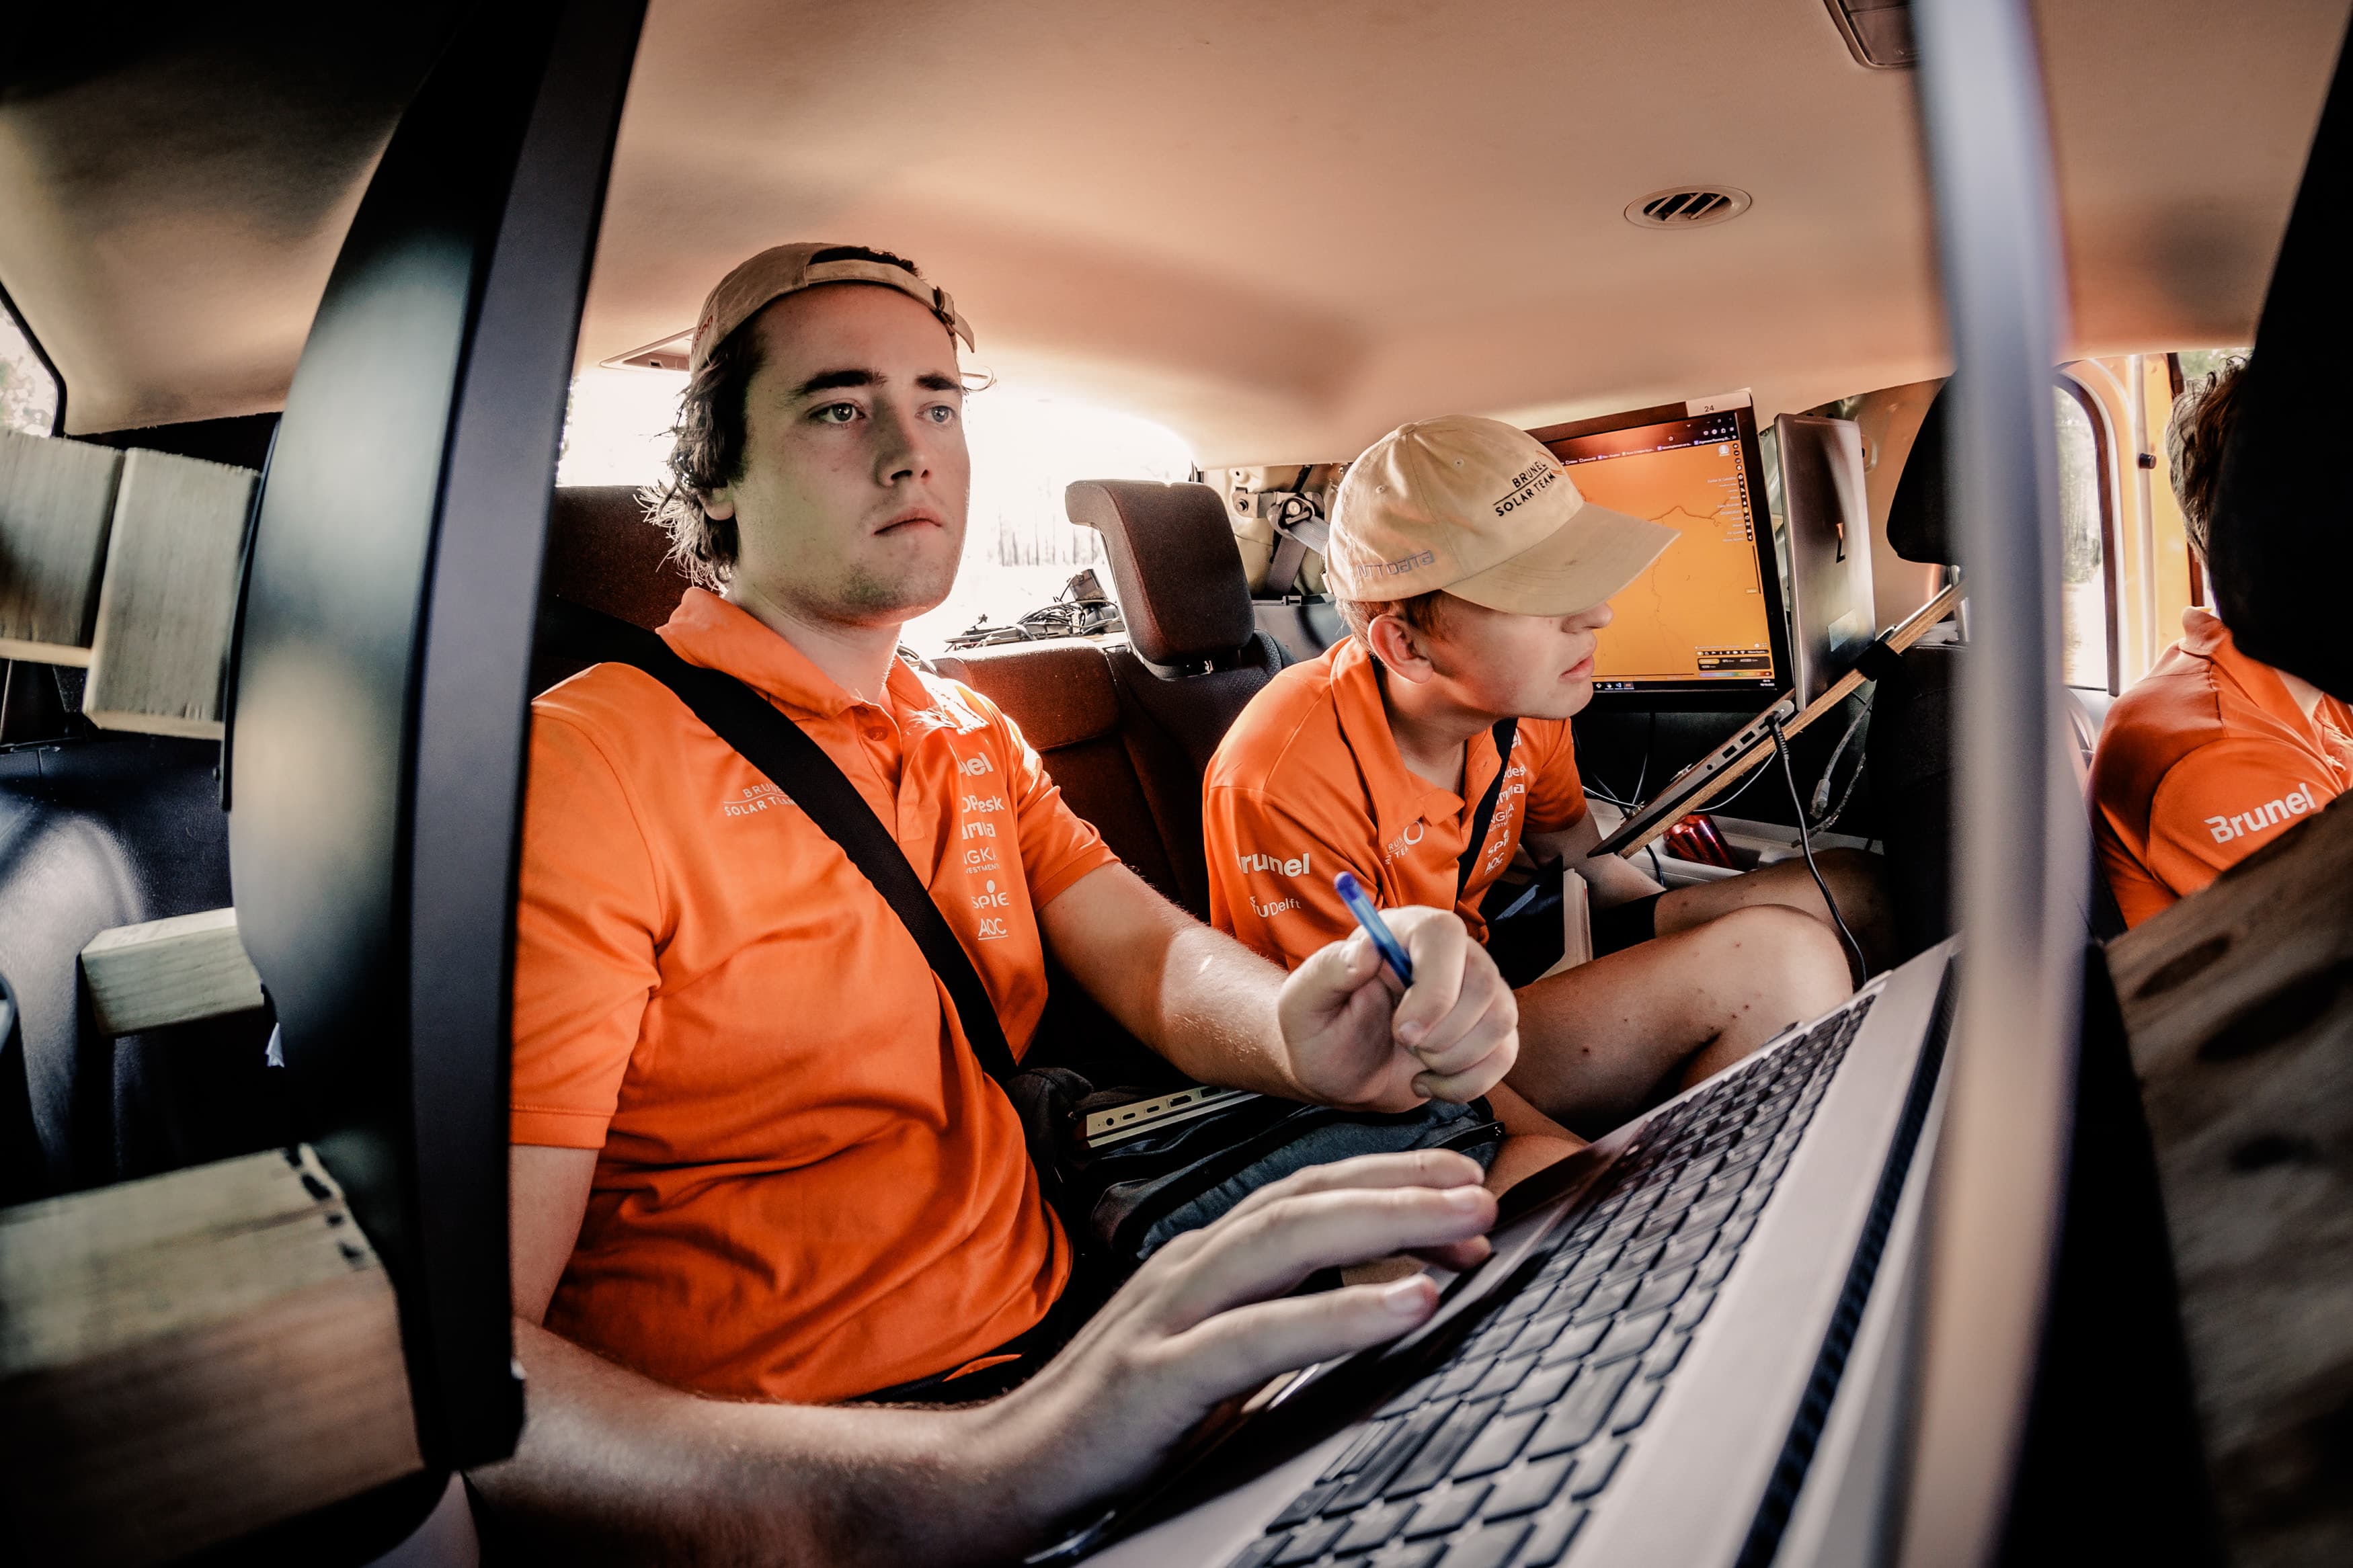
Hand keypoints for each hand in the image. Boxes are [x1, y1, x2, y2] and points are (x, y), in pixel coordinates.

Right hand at [977, 1151, 1496, 1537]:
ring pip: (1290, 1242)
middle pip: (1304, 1199)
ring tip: (1465, 1223)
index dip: (1382, 1177)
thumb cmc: (1115, 1419)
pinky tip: (1408, 1303)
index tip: (1459, 1178)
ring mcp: (1170, 1315)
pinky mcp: (1160, 1375)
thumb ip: (1273, 1326)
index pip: (1301, 1193)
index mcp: (1201, 1261)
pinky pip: (1263, 1335)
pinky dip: (1343, 1312)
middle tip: (1481, 1186)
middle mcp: (1188, 1268)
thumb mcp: (1207, 1358)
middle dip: (1399, 1185)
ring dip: (1387, 1223)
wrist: (1005, 1474)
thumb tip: (1373, 1307)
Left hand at [1274, 906, 1518, 1111]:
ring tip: (1415, 1060)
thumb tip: (1365, 951)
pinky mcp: (1487, 1032)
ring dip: (1455, 1059)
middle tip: (1403, 1044)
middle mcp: (1449, 955)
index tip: (1404, 1031)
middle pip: (1485, 981)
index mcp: (1402, 933)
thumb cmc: (1317, 1028)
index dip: (1434, 986)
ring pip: (1502, 1019)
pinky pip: (1505, 1054)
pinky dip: (1466, 1083)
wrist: (1335, 1071)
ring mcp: (1474, 993)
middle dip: (1443, 1033)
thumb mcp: (1304, 1000)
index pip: (1444, 934)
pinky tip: (1428, 1081)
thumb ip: (1329, 971)